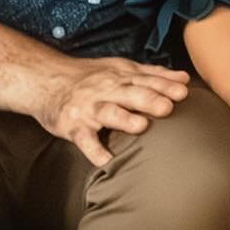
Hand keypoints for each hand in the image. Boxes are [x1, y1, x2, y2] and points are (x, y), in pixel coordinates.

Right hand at [29, 53, 190, 167]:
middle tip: (168, 107)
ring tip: (140, 126)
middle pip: (130, 93)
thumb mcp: (121, 69)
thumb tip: (184, 78)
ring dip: (123, 118)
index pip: (146, 80)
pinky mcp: (73, 126)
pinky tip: (105, 161)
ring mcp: (89, 108)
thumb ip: (153, 75)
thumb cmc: (91, 78)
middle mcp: (106, 90)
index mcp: (121, 77)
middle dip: (148, 99)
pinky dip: (94, 150)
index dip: (164, 85)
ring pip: (108, 112)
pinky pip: (84, 140)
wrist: (46, 80)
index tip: (184, 91)